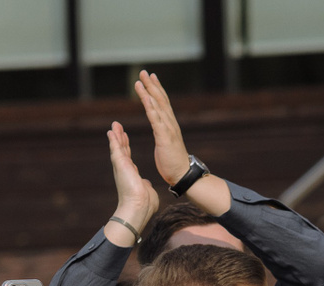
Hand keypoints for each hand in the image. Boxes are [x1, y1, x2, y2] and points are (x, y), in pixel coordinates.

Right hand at [107, 121, 157, 237]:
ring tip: (115, 125)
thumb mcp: (147, 191)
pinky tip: (111, 131)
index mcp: (132, 175)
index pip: (128, 158)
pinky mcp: (120, 165)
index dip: (126, 147)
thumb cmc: (144, 205)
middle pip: (122, 150)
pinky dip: (113, 140)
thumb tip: (146, 184)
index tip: (125, 138)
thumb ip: (146, 185)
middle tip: (118, 127)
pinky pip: (116, 149)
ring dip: (116, 136)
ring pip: (118, 148)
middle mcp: (125, 170)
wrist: (138, 208)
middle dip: (120, 138)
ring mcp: (121, 167)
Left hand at [135, 71, 192, 187]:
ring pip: (157, 106)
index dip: (156, 89)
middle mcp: (170, 123)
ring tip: (140, 80)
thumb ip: (163, 134)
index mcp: (170, 125)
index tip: (150, 78)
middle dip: (152, 85)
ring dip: (148, 92)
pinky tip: (145, 97)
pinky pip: (155, 119)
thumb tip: (160, 129)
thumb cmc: (173, 163)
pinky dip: (150, 107)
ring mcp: (168, 129)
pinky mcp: (164, 137)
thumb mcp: (166, 144)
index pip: (163, 103)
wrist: (182, 174)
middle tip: (144, 72)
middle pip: (160, 100)